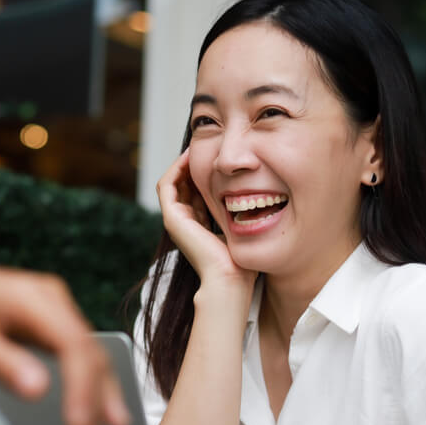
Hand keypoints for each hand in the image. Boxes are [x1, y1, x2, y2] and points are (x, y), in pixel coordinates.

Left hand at [0, 259, 129, 424]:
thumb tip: (38, 390)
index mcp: (31, 297)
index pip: (74, 344)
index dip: (82, 387)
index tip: (76, 424)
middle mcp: (53, 301)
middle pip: (90, 355)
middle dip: (92, 406)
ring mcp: (57, 313)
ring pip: (94, 361)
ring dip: (97, 405)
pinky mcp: (54, 329)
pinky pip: (82, 362)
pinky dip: (91, 393)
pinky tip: (99, 421)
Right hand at [156, 151, 253, 289]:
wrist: (229, 278)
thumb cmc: (240, 261)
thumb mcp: (242, 229)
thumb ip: (241, 215)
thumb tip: (258, 197)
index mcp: (198, 226)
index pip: (195, 192)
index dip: (204, 173)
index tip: (218, 158)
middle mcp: (184, 222)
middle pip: (182, 185)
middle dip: (193, 165)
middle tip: (206, 147)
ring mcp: (175, 220)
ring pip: (172, 182)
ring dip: (182, 163)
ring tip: (196, 147)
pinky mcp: (171, 218)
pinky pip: (167, 184)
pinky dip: (175, 169)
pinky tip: (190, 156)